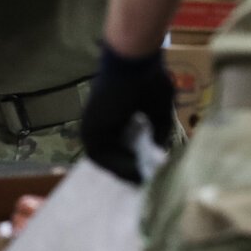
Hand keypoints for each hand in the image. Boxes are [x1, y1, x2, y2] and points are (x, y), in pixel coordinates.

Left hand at [82, 42, 176, 182]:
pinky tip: (140, 176)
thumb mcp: (157, 114)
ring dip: (127, 173)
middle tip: (150, 187)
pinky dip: (122, 169)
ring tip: (147, 184)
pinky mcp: (91, 131)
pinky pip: (105, 159)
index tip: (152, 177)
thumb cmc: (148, 81)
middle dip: (131, 173)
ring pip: (108, 162)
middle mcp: (97, 126)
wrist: (135, 63)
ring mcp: (91, 129)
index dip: (135, 165)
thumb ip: (155, 136)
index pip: (120, 150)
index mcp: (110, 120)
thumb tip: (159, 159)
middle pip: (113, 159)